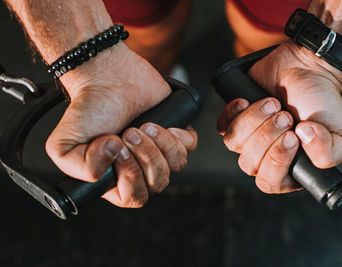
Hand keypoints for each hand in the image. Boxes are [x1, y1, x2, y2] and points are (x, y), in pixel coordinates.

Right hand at [46, 43, 196, 207]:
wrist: (108, 76)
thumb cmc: (89, 108)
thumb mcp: (64, 144)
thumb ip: (79, 169)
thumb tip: (114, 160)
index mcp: (115, 177)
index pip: (134, 197)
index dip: (131, 178)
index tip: (120, 151)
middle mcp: (139, 167)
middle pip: (158, 183)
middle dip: (146, 157)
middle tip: (130, 133)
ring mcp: (159, 151)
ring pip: (175, 166)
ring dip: (160, 145)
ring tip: (144, 126)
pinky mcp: (175, 134)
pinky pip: (189, 147)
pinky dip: (177, 136)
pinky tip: (160, 123)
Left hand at [217, 41, 341, 193]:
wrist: (307, 69)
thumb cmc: (323, 102)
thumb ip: (332, 153)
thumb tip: (304, 141)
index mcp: (292, 168)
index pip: (271, 182)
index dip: (277, 161)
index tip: (291, 136)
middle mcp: (267, 157)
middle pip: (250, 164)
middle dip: (267, 138)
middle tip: (285, 116)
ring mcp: (249, 139)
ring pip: (235, 144)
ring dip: (253, 122)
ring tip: (273, 104)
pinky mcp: (236, 121)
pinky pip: (224, 126)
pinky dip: (235, 112)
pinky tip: (251, 101)